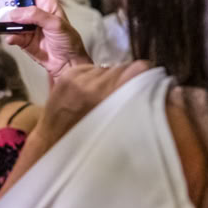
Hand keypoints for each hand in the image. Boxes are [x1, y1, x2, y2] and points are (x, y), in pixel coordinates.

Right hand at [0, 0, 89, 77]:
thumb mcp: (56, 23)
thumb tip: (14, 14)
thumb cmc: (68, 40)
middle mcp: (33, 9)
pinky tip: (10, 38)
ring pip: (6, 14)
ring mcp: (25, 24)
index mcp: (44, 0)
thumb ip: (36, 15)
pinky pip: (9, 34)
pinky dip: (7, 36)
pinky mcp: (21, 38)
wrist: (67, 64)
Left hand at [36, 61, 150, 145]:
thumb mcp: (118, 125)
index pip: (136, 69)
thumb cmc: (90, 140)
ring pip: (105, 69)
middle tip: (120, 93)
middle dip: (124, 78)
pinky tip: (88, 92)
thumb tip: (154, 86)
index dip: (142, 74)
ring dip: (107, 78)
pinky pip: (90, 68)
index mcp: (109, 98)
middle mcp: (93, 85)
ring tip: (102, 95)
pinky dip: (93, 77)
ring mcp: (78, 79)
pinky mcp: (67, 75)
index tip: (144, 81)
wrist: (54, 139)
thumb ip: (131, 102)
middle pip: (120, 67)